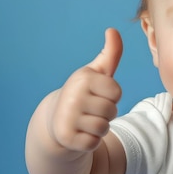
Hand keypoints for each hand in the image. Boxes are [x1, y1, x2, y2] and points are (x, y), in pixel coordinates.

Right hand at [49, 28, 122, 151]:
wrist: (55, 119)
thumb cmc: (84, 93)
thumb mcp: (97, 72)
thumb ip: (111, 53)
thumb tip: (113, 30)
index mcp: (83, 78)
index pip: (117, 92)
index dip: (112, 96)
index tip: (98, 94)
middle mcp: (73, 96)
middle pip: (111, 111)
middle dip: (106, 113)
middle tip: (90, 110)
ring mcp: (67, 117)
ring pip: (103, 128)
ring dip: (99, 128)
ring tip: (85, 121)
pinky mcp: (66, 138)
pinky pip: (94, 143)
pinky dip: (90, 141)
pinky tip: (79, 133)